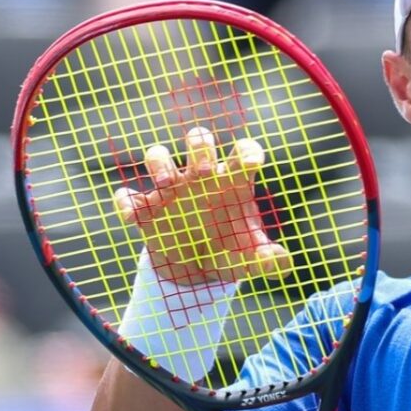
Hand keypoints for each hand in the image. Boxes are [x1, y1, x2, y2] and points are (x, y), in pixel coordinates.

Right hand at [114, 127, 291, 285]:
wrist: (196, 270)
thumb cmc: (229, 251)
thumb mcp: (250, 258)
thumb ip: (268, 260)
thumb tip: (284, 265)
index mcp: (232, 182)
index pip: (242, 152)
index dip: (248, 151)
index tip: (253, 161)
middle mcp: (200, 177)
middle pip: (198, 141)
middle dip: (199, 149)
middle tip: (202, 170)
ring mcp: (170, 190)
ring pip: (157, 155)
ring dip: (159, 162)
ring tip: (165, 183)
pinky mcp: (145, 210)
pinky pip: (128, 198)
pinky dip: (125, 203)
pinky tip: (132, 215)